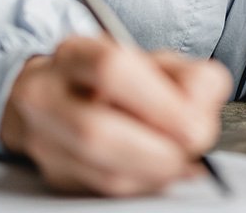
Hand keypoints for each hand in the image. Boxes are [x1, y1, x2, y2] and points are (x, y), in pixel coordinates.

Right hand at [0, 37, 230, 196]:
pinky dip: (143, 185)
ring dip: (154, 173)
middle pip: (97, 131)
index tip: (195, 124)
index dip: (159, 104)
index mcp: (75, 53)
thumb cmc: (119, 79)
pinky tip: (160, 172)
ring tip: (180, 161)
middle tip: (190, 151)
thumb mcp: (158, 62)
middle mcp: (46, 94)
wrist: (65, 95)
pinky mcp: (54, 174)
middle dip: (157, 151)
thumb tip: (201, 118)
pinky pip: (104, 191)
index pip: (111, 70)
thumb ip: (190, 79)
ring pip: (100, 172)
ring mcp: (44, 139)